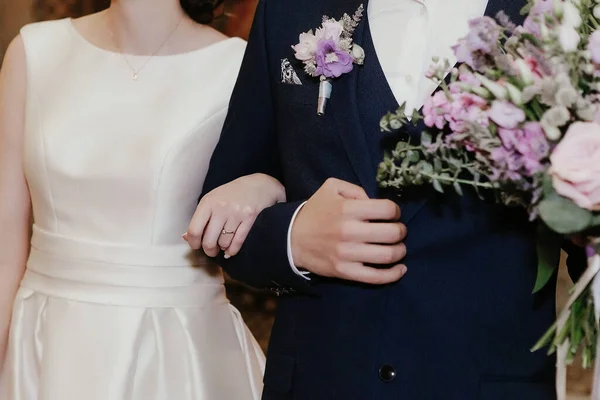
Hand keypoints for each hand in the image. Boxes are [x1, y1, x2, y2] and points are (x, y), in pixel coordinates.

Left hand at [185, 173, 284, 256]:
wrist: (257, 185)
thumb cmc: (231, 195)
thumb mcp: (212, 201)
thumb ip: (199, 219)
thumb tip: (186, 238)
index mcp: (208, 202)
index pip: (194, 230)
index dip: (193, 243)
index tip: (196, 246)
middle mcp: (221, 207)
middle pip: (209, 241)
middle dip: (209, 250)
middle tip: (211, 250)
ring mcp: (236, 213)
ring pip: (224, 243)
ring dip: (223, 248)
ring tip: (224, 244)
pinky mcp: (250, 218)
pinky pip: (238, 242)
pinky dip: (233, 250)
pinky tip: (231, 250)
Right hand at [291, 178, 407, 284]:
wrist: (291, 239)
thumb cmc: (315, 212)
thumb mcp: (331, 188)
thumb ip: (355, 189)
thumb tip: (375, 201)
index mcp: (347, 209)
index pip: (387, 209)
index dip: (395, 211)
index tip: (392, 214)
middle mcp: (349, 231)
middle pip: (392, 233)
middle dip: (401, 231)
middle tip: (398, 230)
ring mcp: (348, 254)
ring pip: (388, 255)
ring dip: (400, 251)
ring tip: (398, 247)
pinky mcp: (345, 272)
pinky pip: (376, 277)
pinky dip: (393, 275)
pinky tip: (400, 269)